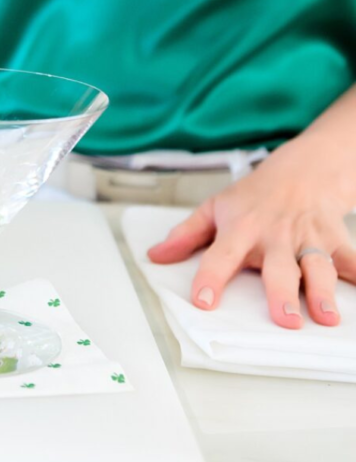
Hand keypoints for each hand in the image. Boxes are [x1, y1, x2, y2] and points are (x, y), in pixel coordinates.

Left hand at [147, 140, 355, 328]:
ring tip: (325, 317)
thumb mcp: (214, 209)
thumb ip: (186, 236)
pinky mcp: (336, 240)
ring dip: (322, 291)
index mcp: (241, 229)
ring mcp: (308, 238)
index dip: (210, 277)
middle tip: (283, 319)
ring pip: (317, 265)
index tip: (203, 301)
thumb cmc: (253, 197)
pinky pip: (353, 260)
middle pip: (278, 267)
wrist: (301, 171)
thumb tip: (155, 256)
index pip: (221, 255)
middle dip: (281, 293)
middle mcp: (275, 235)